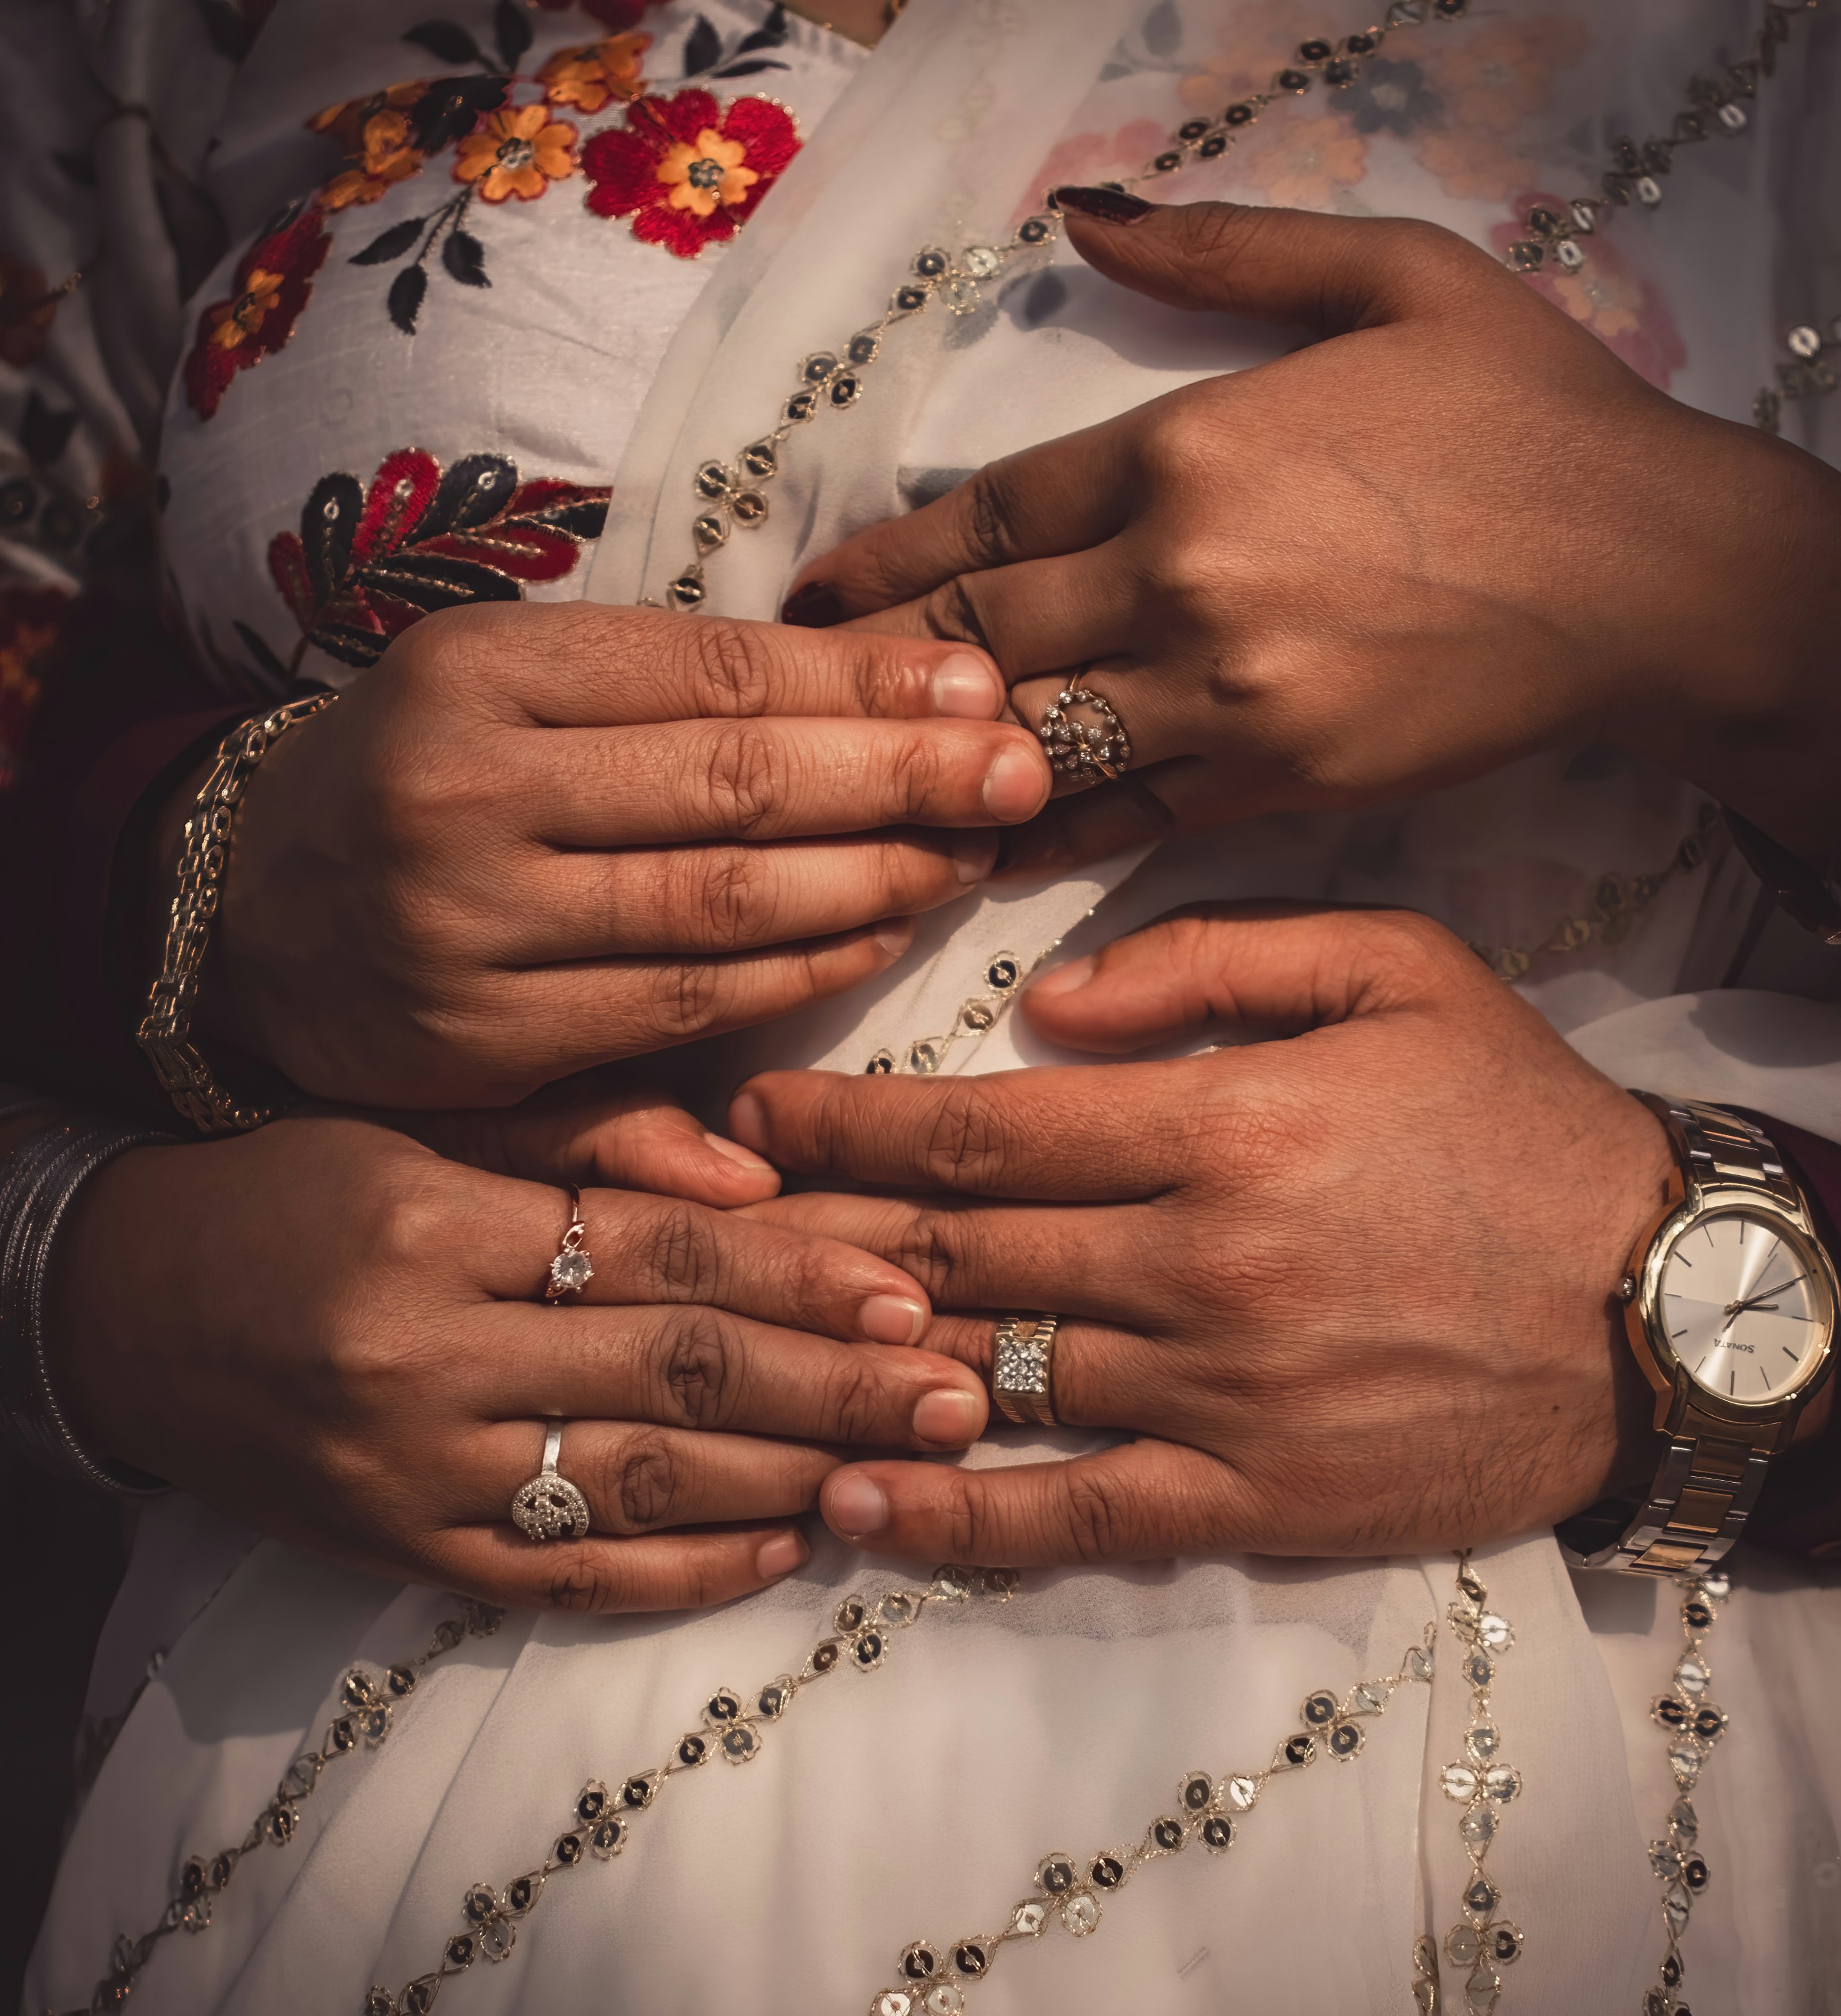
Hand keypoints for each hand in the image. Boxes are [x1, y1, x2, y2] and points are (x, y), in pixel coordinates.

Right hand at [49, 1112, 993, 1611]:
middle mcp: (420, 1358)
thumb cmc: (299, 1190)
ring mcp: (410, 1474)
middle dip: (830, 1387)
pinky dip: (684, 1567)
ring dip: (787, 1478)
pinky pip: (565, 1575)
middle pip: (669, 1374)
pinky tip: (785, 1547)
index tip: (909, 1290)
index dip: (794, 1271)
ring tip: (906, 1466)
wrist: (127, 1312)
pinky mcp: (402, 1555)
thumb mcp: (425, 1126)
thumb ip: (591, 1136)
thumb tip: (759, 1171)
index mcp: (433, 1224)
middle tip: (959, 1393)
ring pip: (635, 1483)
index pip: (653, 1249)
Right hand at [194, 601, 1048, 1106]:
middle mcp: (464, 792)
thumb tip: (901, 682)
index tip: (982, 687)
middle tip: (1024, 772)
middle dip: (903, 778)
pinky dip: (799, 975)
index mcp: (479, 671)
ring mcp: (467, 927)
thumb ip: (678, 689)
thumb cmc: (424, 776)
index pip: (712, 669)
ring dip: (874, 881)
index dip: (865, 683)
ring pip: (721, 904)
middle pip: (734, 785)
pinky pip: (684, 1009)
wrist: (245, 910)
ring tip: (970, 853)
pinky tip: (879, 940)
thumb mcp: (516, 688)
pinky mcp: (481, 1045)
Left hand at [726, 904, 1673, 1567]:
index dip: (844, 1122)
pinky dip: (953, 1514)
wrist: (1661, 1306)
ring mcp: (1220, 1393)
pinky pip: (1072, 1513)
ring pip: (991, 1368)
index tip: (748, 1118)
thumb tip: (1053, 1003)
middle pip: (956, 1244)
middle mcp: (1199, 1261)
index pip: (980, 1124)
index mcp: (1221, 1124)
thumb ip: (1217, 953)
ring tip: (734, 1344)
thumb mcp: (1399, 969)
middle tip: (698, 1221)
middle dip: (813, 1229)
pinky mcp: (1255, 1499)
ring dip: (851, 1358)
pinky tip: (851, 1499)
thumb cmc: (1517, 1122)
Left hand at [784, 197, 1840, 875]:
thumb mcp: (1392, 276)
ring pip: (1031, 734)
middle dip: (875, 663)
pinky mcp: (1272, 785)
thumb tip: (1080, 217)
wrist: (1651, 573)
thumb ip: (1223, 250)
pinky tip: (970, 849)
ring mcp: (1224, 696)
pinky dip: (1037, 832)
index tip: (813, 590)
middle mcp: (1182, 579)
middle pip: (981, 629)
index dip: (884, 557)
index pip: (987, 512)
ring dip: (932, 757)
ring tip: (846, 782)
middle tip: (791, 694)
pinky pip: (1121, 816)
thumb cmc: (1526, 417)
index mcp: (1190, 448)